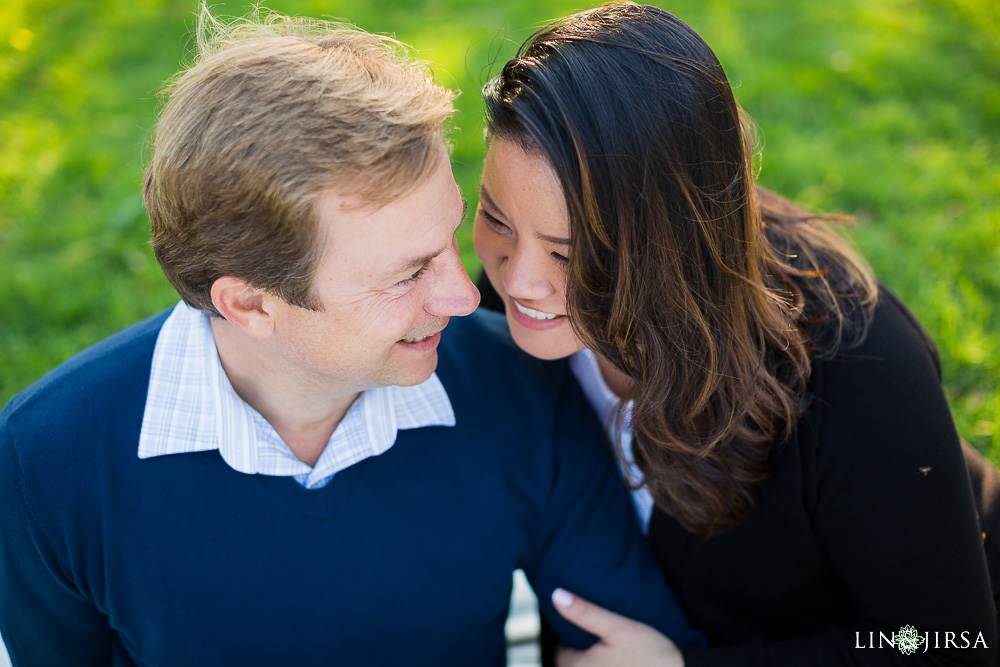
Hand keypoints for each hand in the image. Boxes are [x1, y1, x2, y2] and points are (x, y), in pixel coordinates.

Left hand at [552, 588, 684, 666]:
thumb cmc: (651, 655)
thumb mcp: (618, 626)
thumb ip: (585, 612)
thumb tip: (556, 595)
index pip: (561, 653)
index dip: (573, 640)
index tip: (591, 632)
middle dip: (585, 655)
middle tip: (604, 642)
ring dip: (598, 663)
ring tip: (614, 655)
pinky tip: (624, 665)